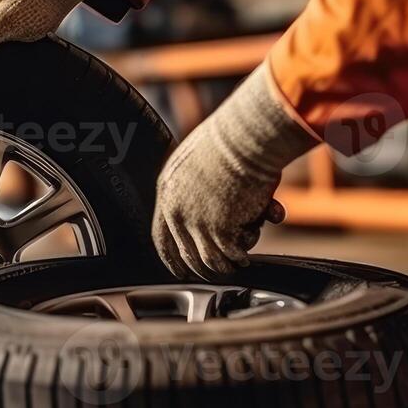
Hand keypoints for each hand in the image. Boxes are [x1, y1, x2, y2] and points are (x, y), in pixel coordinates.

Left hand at [153, 64, 315, 279]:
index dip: (171, 256)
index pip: (161, 236)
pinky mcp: (220, 230)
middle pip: (186, 252)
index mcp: (167, 190)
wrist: (246, 136)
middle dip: (203, 267)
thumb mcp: (200, 160)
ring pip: (210, 259)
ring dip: (226, 263)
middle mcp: (176, 210)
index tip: (179, 270)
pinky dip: (242, 256)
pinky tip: (246, 256)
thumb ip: (198, 184)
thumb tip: (213, 204)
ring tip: (239, 262)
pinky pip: (232, 253)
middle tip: (218, 271)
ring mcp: (196, 222)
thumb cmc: (233, 139)